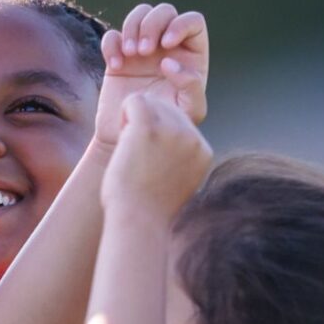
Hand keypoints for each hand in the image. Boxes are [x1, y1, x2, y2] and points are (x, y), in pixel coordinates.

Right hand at [95, 2, 209, 146]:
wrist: (134, 138)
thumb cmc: (168, 127)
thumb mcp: (189, 112)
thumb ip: (192, 87)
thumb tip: (170, 62)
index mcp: (192, 54)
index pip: (192, 21)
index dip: (180, 25)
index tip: (167, 45)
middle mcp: (169, 46)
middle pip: (164, 11)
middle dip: (152, 25)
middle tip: (144, 52)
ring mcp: (143, 48)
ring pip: (139, 14)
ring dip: (133, 28)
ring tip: (131, 54)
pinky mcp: (119, 55)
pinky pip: (113, 35)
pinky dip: (112, 44)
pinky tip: (116, 65)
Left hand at [101, 89, 212, 221]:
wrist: (138, 223)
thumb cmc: (149, 209)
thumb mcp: (176, 183)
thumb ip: (179, 159)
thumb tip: (168, 146)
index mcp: (202, 151)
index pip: (179, 124)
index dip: (160, 135)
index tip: (151, 160)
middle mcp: (192, 137)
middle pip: (166, 108)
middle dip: (148, 124)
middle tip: (138, 155)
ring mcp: (172, 130)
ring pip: (150, 101)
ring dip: (134, 121)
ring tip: (130, 150)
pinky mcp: (148, 126)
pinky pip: (134, 101)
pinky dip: (123, 116)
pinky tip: (122, 140)